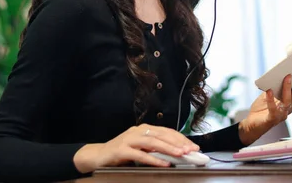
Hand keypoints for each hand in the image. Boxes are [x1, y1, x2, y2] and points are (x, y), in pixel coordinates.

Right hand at [73, 123, 198, 172]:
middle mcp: (138, 130)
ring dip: (168, 148)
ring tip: (181, 154)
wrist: (97, 156)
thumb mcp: (141, 148)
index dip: (181, 139)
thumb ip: (155, 148)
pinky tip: (164, 163)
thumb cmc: (121, 153)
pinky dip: (153, 159)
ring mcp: (129, 139)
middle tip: (191, 150)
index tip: (193, 147)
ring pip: (153, 142)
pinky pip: (140, 154)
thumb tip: (177, 153)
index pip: (167, 131)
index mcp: (144, 129)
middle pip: (162, 134)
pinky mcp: (121, 150)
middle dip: (178, 143)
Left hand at [238, 65, 291, 144]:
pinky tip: (269, 90)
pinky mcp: (272, 118)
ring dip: (288, 87)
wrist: (252, 125)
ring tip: (288, 76)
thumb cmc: (262, 108)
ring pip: (288, 100)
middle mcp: (289, 107)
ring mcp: (282, 114)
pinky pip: (273, 109)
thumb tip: (282, 70)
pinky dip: (271, 100)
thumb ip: (277, 84)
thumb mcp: (270, 92)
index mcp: (291, 100)